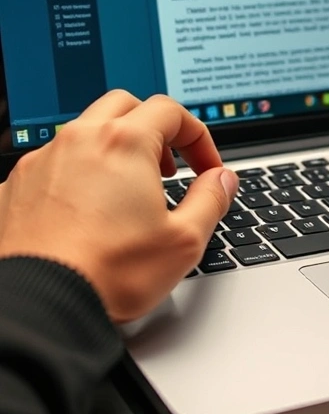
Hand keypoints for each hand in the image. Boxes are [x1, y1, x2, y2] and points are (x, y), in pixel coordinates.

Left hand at [0, 90, 237, 321]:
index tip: (206, 168)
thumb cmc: (109, 274)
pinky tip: (85, 208)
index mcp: (125, 143)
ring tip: (127, 188)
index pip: (171, 112)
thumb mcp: (184, 240)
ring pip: (85, 130)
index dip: (198, 137)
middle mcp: (80, 140)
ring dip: (114, 147)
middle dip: (153, 128)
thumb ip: (211, 199)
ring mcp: (44, 160)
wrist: (42, 307)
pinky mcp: (18, 185)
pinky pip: (53, 161)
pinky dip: (77, 172)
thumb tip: (222, 180)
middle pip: (126, 106)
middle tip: (167, 166)